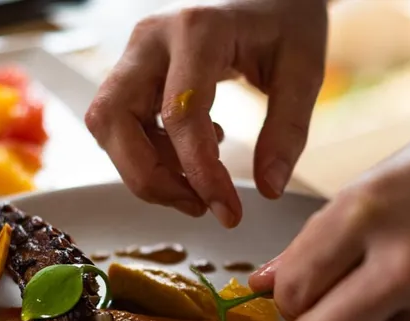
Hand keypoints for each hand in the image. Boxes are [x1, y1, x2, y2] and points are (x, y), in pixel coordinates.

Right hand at [85, 0, 327, 226]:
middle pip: (113, 119)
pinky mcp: (131, 71)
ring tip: (196, 184)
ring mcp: (134, 53)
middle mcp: (151, 39)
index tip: (227, 212)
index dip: (199, 172)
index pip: (180, 115)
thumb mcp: (303, 71)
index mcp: (197, 30)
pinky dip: (147, 154)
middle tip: (197, 205)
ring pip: (106, 125)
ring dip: (143, 169)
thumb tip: (268, 189)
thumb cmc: (286, 20)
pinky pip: (118, 124)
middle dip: (149, 177)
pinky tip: (190, 155)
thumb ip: (287, 131)